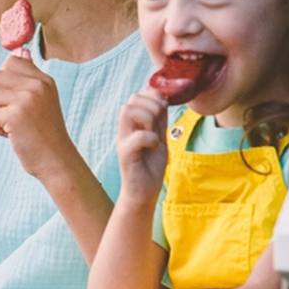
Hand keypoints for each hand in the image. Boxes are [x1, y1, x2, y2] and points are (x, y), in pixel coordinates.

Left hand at [0, 54, 76, 180]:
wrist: (56, 160)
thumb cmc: (45, 131)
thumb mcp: (43, 98)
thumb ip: (29, 76)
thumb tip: (21, 50)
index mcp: (44, 79)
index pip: (10, 62)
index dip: (6, 82)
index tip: (19, 100)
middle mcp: (37, 85)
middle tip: (15, 115)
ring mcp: (27, 99)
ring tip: (14, 124)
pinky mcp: (16, 115)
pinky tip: (14, 135)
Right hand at [115, 90, 168, 204]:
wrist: (144, 192)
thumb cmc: (150, 166)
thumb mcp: (159, 137)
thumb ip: (159, 120)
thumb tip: (163, 99)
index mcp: (133, 124)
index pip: (137, 96)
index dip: (152, 96)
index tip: (164, 109)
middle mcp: (125, 130)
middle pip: (131, 100)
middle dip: (152, 105)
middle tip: (160, 121)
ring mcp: (123, 140)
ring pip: (129, 111)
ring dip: (149, 118)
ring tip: (156, 133)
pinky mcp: (126, 154)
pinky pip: (138, 136)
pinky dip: (151, 138)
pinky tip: (155, 146)